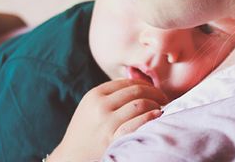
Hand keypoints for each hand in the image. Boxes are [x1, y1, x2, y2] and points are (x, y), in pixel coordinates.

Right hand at [48, 79, 167, 161]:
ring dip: (156, 104)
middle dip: (155, 92)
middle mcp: (100, 106)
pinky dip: (151, 116)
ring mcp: (107, 123)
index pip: (127, 82)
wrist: (70, 159)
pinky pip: (139, 123)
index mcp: (95, 95)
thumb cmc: (84, 133)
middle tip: (164, 98)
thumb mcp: (90, 108)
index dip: (145, 84)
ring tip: (160, 109)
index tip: (154, 90)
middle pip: (136, 90)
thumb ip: (109, 95)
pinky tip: (157, 116)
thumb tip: (137, 83)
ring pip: (140, 104)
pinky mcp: (113, 139)